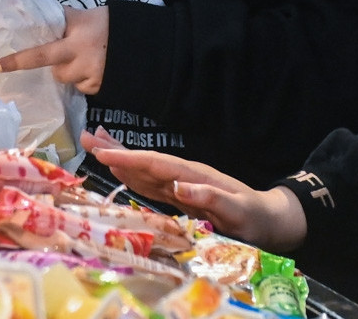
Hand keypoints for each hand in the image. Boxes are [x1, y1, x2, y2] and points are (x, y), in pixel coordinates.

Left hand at [0, 6, 107, 94]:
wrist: (142, 43)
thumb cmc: (109, 24)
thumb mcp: (85, 15)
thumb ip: (62, 19)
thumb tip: (34, 13)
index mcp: (76, 35)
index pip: (42, 51)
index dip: (19, 60)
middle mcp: (82, 57)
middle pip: (53, 69)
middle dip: (50, 65)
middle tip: (56, 56)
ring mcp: (91, 74)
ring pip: (65, 78)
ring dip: (68, 70)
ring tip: (84, 58)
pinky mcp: (99, 87)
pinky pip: (80, 87)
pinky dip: (83, 79)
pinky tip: (95, 67)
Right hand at [81, 130, 307, 251]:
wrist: (270, 220)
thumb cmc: (256, 218)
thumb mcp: (238, 211)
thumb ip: (210, 198)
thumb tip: (179, 186)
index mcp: (195, 175)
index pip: (156, 164)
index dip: (129, 158)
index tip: (103, 153)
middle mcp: (185, 175)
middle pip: (145, 160)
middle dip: (116, 149)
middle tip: (86, 136)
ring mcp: (181, 184)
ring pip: (144, 169)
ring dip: (120, 157)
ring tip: (94, 143)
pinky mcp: (181, 196)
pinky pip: (151, 184)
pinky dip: (132, 175)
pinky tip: (119, 169)